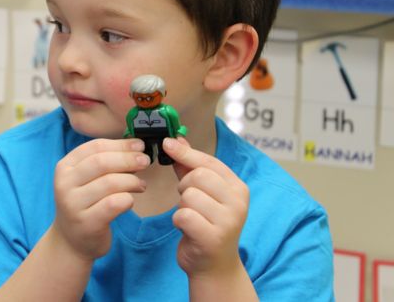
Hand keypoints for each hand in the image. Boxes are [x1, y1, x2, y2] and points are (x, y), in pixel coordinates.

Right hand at [51, 138, 148, 260]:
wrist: (71, 241)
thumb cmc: (85, 204)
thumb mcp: (85, 179)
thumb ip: (103, 162)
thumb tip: (135, 146)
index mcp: (65, 167)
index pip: (95, 147)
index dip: (121, 144)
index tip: (139, 145)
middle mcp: (65, 184)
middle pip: (102, 162)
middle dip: (128, 159)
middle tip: (145, 161)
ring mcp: (73, 204)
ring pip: (110, 182)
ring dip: (132, 180)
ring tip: (141, 185)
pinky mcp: (87, 222)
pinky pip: (114, 204)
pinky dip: (128, 199)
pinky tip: (131, 201)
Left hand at [163, 137, 249, 277]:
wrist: (213, 266)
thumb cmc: (206, 225)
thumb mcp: (202, 194)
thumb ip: (190, 167)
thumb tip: (177, 139)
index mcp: (238, 188)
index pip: (209, 162)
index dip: (186, 152)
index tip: (167, 143)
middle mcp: (238, 202)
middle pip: (197, 176)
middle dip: (184, 186)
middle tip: (188, 201)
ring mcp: (229, 220)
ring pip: (189, 195)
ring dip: (182, 206)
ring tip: (191, 217)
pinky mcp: (214, 237)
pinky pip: (183, 215)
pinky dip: (178, 221)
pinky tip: (187, 229)